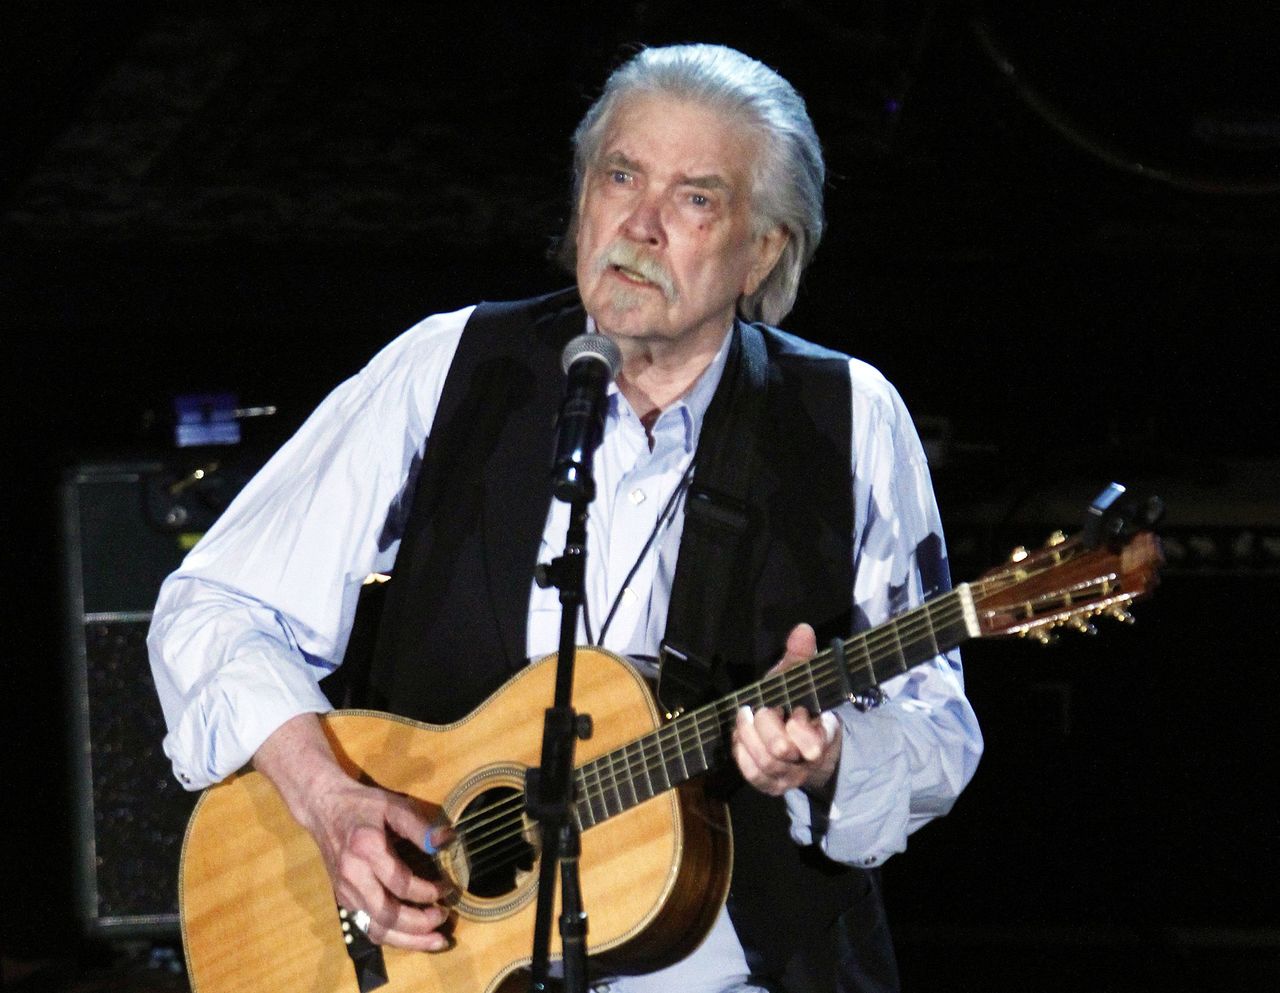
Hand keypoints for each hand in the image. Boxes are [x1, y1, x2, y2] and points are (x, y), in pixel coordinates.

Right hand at [254, 714, 453, 950]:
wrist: (323, 807)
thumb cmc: (362, 805)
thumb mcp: (393, 805)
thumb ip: (419, 826)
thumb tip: (447, 841)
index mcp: (366, 850)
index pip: (401, 884)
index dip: (428, 891)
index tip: (447, 887)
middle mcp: (352, 876)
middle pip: (387, 915)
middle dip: (420, 924)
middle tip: (444, 917)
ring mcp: (345, 892)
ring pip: (376, 929)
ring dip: (408, 941)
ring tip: (434, 940)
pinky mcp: (343, 900)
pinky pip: (367, 927)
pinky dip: (392, 937)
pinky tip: (411, 936)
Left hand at [731, 623, 841, 795]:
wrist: (802, 741)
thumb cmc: (799, 703)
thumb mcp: (800, 677)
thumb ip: (801, 656)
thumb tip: (802, 630)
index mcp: (822, 735)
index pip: (815, 743)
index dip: (800, 729)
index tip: (793, 710)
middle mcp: (808, 760)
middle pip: (781, 750)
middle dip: (766, 727)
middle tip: (760, 710)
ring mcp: (790, 775)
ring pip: (765, 763)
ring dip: (748, 736)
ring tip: (744, 716)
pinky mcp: (771, 784)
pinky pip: (752, 774)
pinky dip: (742, 753)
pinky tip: (739, 736)